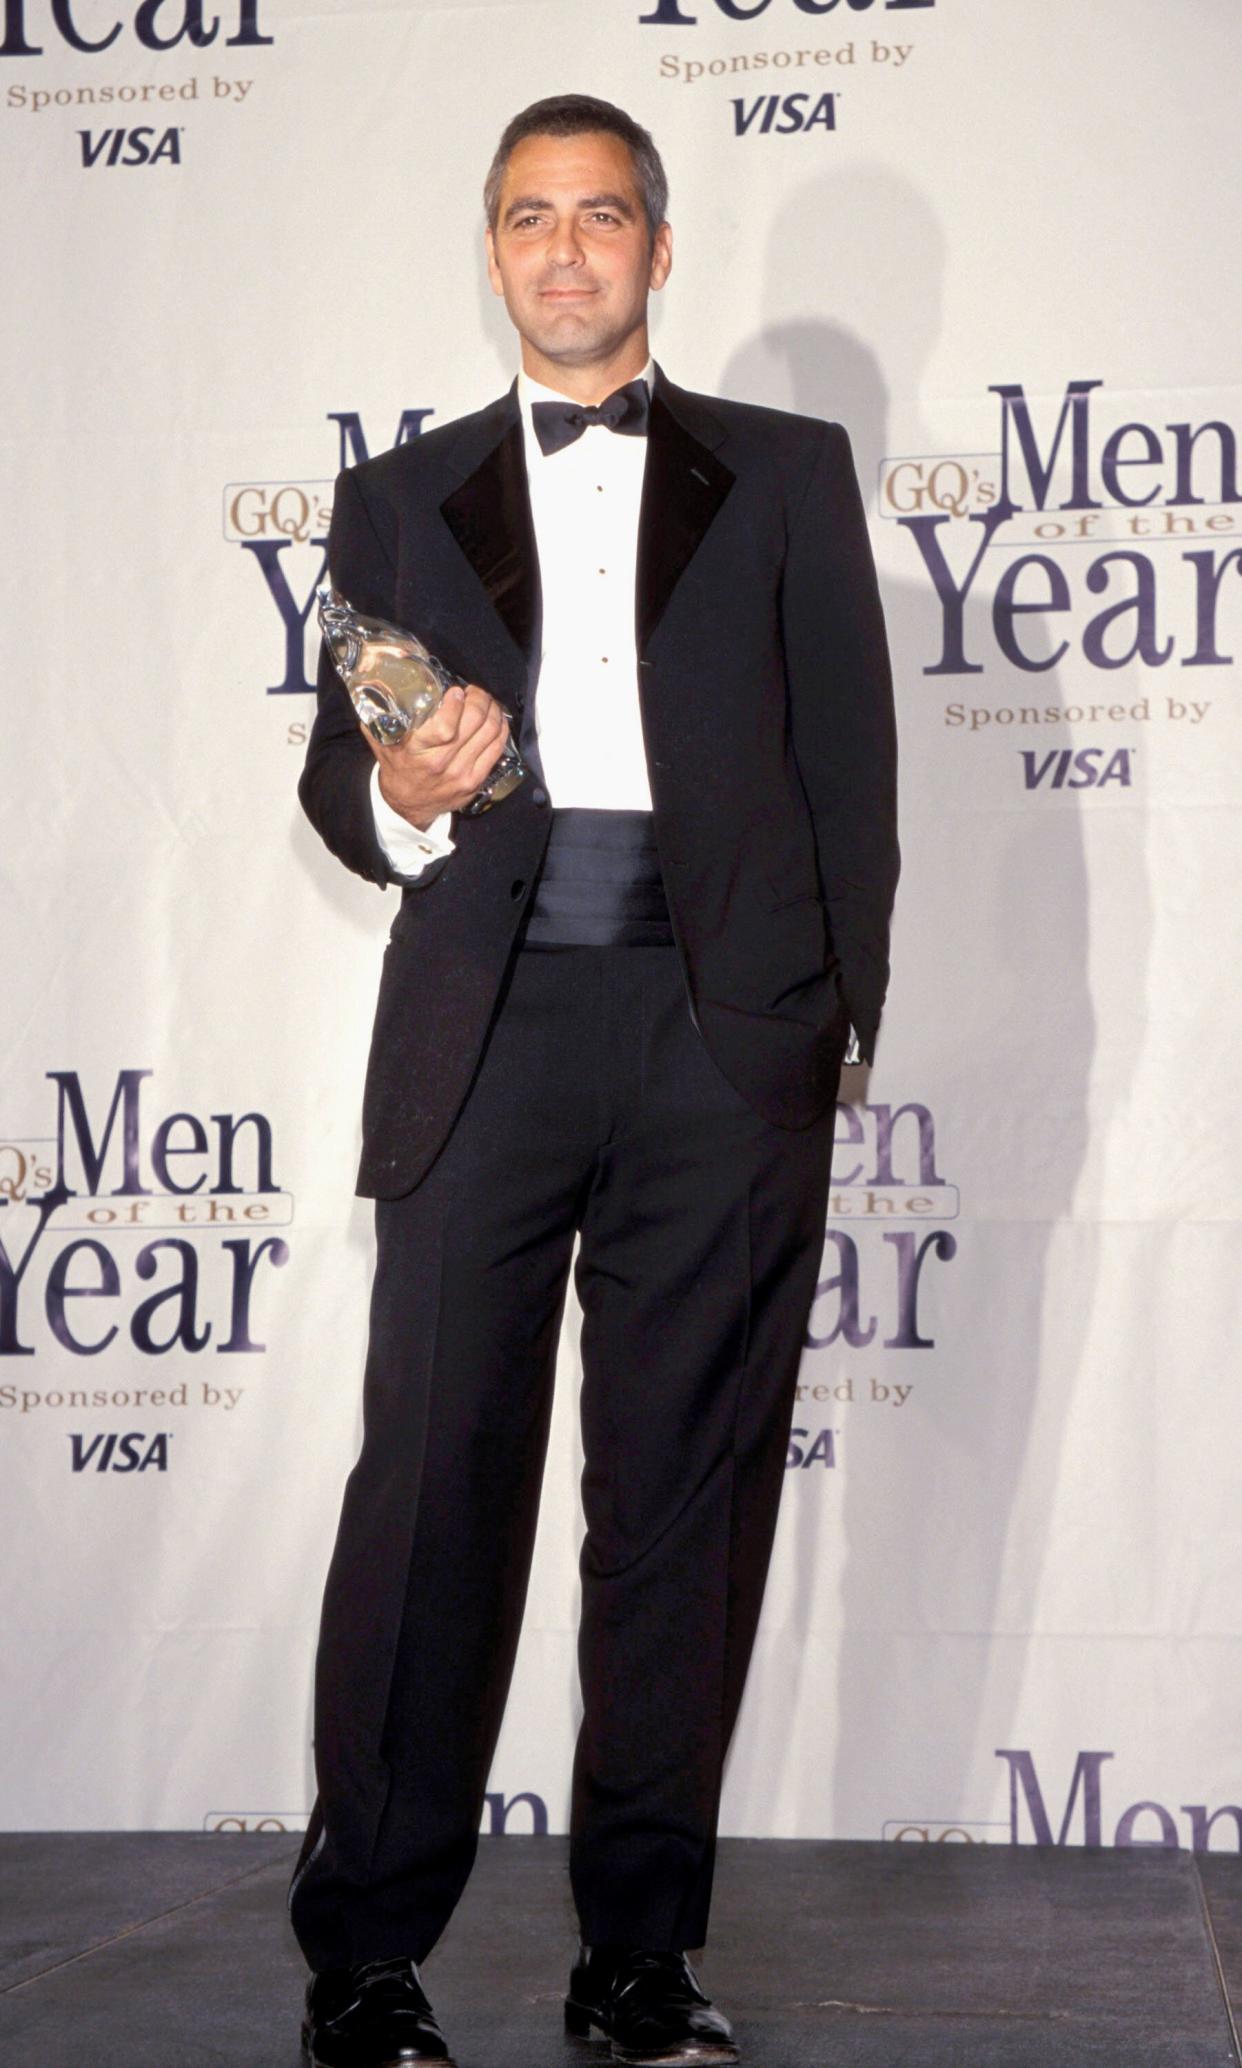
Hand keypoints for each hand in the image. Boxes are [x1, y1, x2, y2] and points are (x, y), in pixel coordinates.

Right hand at [365, 683, 510, 827]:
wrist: (407, 805)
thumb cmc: (397, 767)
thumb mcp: (382, 742)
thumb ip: (381, 716)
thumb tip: (381, 685)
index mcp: (418, 752)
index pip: (446, 726)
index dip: (456, 704)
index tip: (457, 691)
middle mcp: (442, 763)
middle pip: (474, 723)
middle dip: (479, 699)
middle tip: (475, 691)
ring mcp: (462, 774)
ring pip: (490, 732)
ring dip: (492, 711)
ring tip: (486, 701)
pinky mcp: (476, 781)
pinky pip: (497, 749)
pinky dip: (501, 729)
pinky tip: (496, 718)